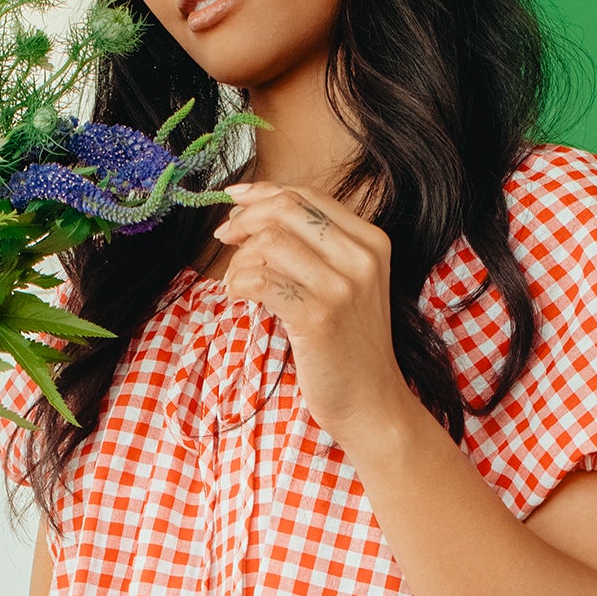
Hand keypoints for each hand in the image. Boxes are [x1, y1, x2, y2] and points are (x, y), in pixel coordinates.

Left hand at [211, 185, 408, 450]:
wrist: (372, 403)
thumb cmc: (349, 346)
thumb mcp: (348, 285)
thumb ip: (316, 248)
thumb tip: (254, 213)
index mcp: (371, 241)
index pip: (306, 196)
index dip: (262, 192)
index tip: (234, 200)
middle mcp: (361, 257)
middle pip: (285, 210)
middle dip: (244, 219)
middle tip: (224, 238)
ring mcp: (342, 287)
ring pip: (269, 243)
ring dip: (239, 260)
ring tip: (237, 283)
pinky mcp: (319, 317)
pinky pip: (261, 280)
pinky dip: (239, 284)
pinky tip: (238, 297)